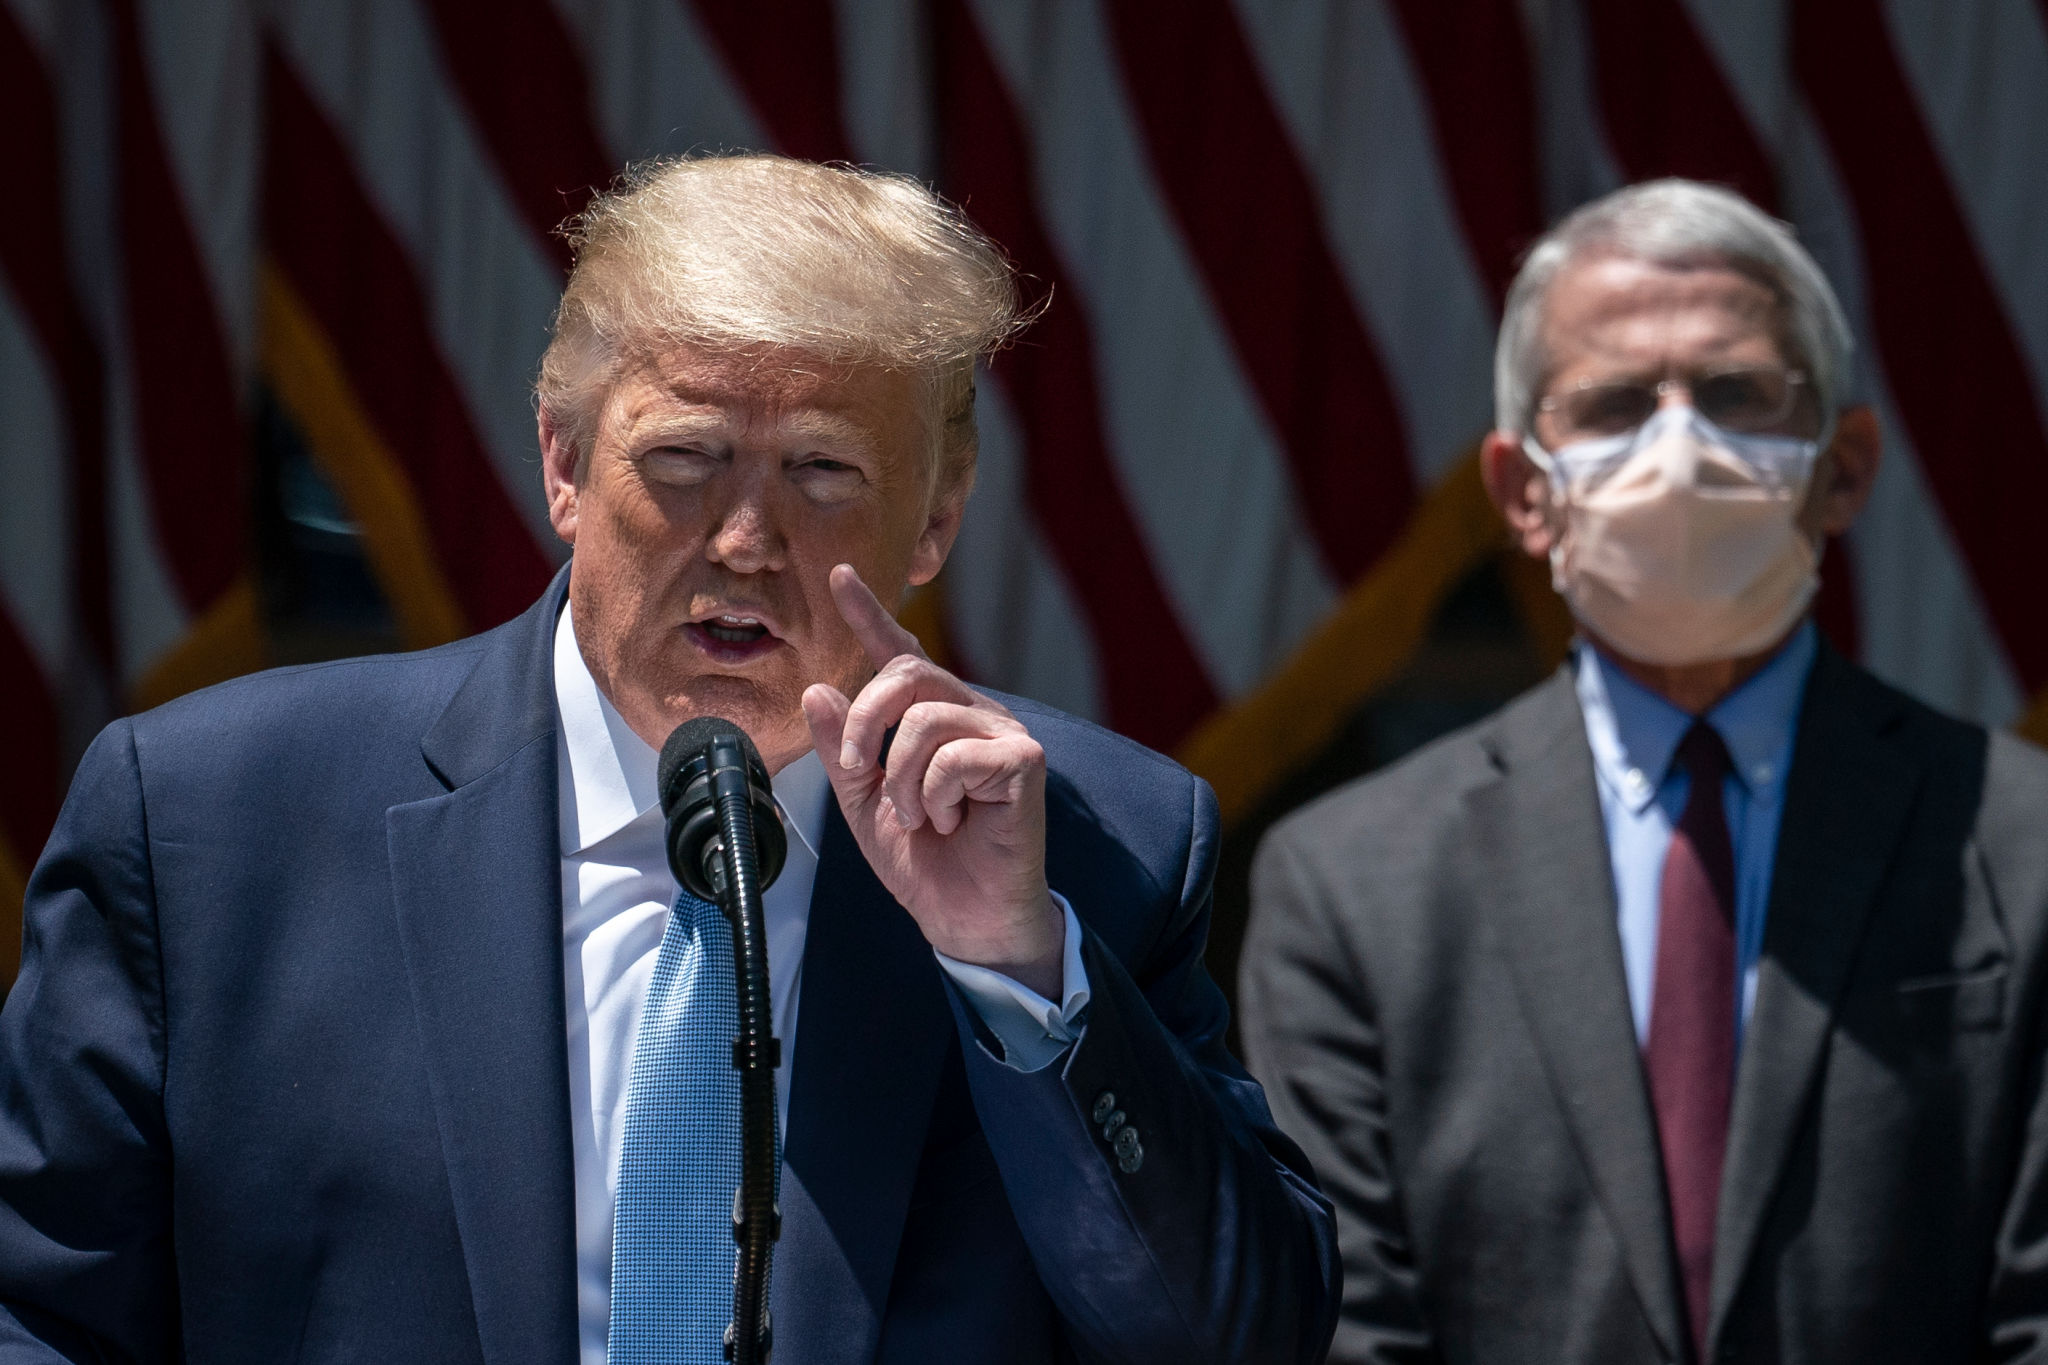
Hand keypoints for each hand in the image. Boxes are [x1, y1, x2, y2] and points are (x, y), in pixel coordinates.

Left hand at [801, 564, 1061, 998]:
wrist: (964, 917)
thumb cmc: (924, 862)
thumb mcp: (863, 803)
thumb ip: (842, 749)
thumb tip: (817, 689)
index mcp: (934, 718)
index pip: (900, 655)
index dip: (870, 614)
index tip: (839, 576)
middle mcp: (972, 714)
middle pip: (907, 673)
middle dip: (865, 724)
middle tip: (858, 773)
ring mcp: (1003, 734)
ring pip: (926, 719)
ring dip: (902, 780)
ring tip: (917, 817)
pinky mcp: (1024, 761)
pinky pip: (956, 755)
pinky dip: (936, 796)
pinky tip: (951, 821)